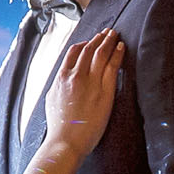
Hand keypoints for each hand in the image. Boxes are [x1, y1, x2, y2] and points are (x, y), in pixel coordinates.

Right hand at [43, 32, 122, 158]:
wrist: (66, 141)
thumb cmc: (59, 126)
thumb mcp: (51, 100)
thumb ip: (58, 85)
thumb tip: (63, 79)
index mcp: (61, 77)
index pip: (74, 52)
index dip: (84, 44)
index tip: (90, 41)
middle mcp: (75, 75)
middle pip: (89, 49)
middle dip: (98, 38)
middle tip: (107, 32)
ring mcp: (91, 82)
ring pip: (101, 54)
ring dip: (109, 41)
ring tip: (115, 34)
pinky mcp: (105, 91)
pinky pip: (112, 66)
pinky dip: (117, 54)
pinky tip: (121, 47)